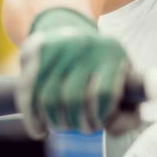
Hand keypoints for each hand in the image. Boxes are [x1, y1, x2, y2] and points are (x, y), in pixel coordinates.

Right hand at [16, 7, 138, 138]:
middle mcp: (86, 46)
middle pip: (73, 98)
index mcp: (112, 53)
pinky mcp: (37, 50)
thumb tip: (112, 129)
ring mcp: (60, 46)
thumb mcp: (121, 80)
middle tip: (79, 129)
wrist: (66, 26)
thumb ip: (128, 112)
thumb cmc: (99, 65)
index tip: (98, 124)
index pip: (105, 93)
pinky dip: (32, 118)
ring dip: (54, 122)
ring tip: (61, 126)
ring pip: (48, 98)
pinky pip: (28, 92)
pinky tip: (39, 130)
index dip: (99, 116)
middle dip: (76, 122)